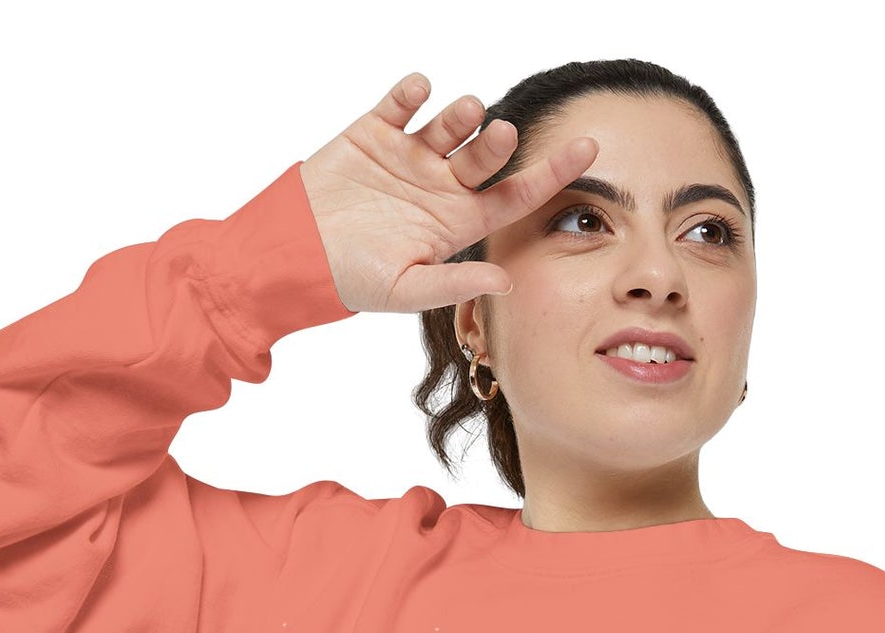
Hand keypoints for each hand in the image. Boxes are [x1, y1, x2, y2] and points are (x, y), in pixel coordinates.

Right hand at [298, 72, 597, 314]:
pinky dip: (412, 92)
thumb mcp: (407, 290)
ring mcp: (409, 155)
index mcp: (457, 222)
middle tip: (499, 134)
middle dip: (495, 143)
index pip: (516, 195)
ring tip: (466, 112)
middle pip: (484, 157)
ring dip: (461, 114)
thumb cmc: (353, 279)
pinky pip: (400, 103)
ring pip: (449, 125)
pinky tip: (418, 91)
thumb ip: (456, 282)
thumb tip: (508, 279)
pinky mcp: (374, 132)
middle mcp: (441, 185)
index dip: (552, 173)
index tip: (590, 151)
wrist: (295, 254)